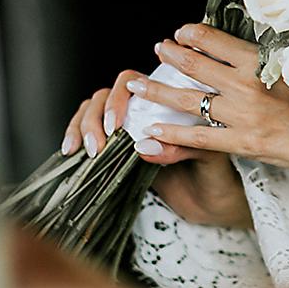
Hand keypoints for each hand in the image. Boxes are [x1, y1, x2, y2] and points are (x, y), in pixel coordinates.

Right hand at [62, 69, 251, 227]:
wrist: (216, 205)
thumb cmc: (218, 175)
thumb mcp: (210, 158)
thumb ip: (183, 147)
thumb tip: (143, 145)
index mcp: (169, 100)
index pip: (133, 82)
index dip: (119, 98)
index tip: (116, 125)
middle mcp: (145, 109)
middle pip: (106, 95)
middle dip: (96, 117)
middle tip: (97, 146)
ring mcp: (128, 128)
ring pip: (92, 110)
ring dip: (82, 126)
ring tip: (86, 151)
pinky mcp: (115, 149)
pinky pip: (88, 133)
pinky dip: (74, 136)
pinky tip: (70, 152)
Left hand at [126, 24, 288, 185]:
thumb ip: (271, 62)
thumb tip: (247, 53)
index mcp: (263, 62)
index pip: (219, 42)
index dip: (194, 35)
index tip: (181, 32)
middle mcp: (248, 85)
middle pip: (197, 66)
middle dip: (171, 56)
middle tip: (157, 50)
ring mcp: (242, 115)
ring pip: (188, 99)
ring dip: (158, 90)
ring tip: (138, 84)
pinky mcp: (242, 143)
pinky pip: (198, 137)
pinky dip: (171, 134)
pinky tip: (151, 131)